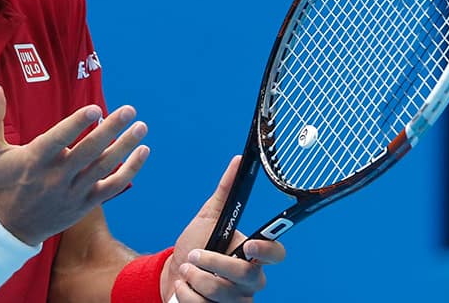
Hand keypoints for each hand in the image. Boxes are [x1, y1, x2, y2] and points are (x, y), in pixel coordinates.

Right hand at [0, 84, 148, 245]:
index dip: (77, 124)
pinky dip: (130, 170)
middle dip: (111, 129)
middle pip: (89, 151)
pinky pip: (112, 186)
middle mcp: (55, 177)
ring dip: (125, 146)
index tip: (95, 109)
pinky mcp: (84, 204)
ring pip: (104, 167)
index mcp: (34, 160)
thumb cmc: (0, 182)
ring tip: (141, 127)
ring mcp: (72, 192)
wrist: (8, 227)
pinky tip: (143, 152)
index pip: (59, 139)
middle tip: (129, 110)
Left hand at [162, 156, 285, 301]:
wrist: (172, 273)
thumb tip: (238, 160)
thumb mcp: (209, 216)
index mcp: (252, 253)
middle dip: (213, 264)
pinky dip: (187, 296)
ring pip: (223, 295)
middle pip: (246, 276)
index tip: (248, 243)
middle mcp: (251, 279)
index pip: (276, 253)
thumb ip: (225, 191)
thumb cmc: (194, 244)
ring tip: (186, 271)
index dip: (268, 249)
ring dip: (195, 280)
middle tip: (194, 256)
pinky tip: (183, 288)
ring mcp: (238, 300)